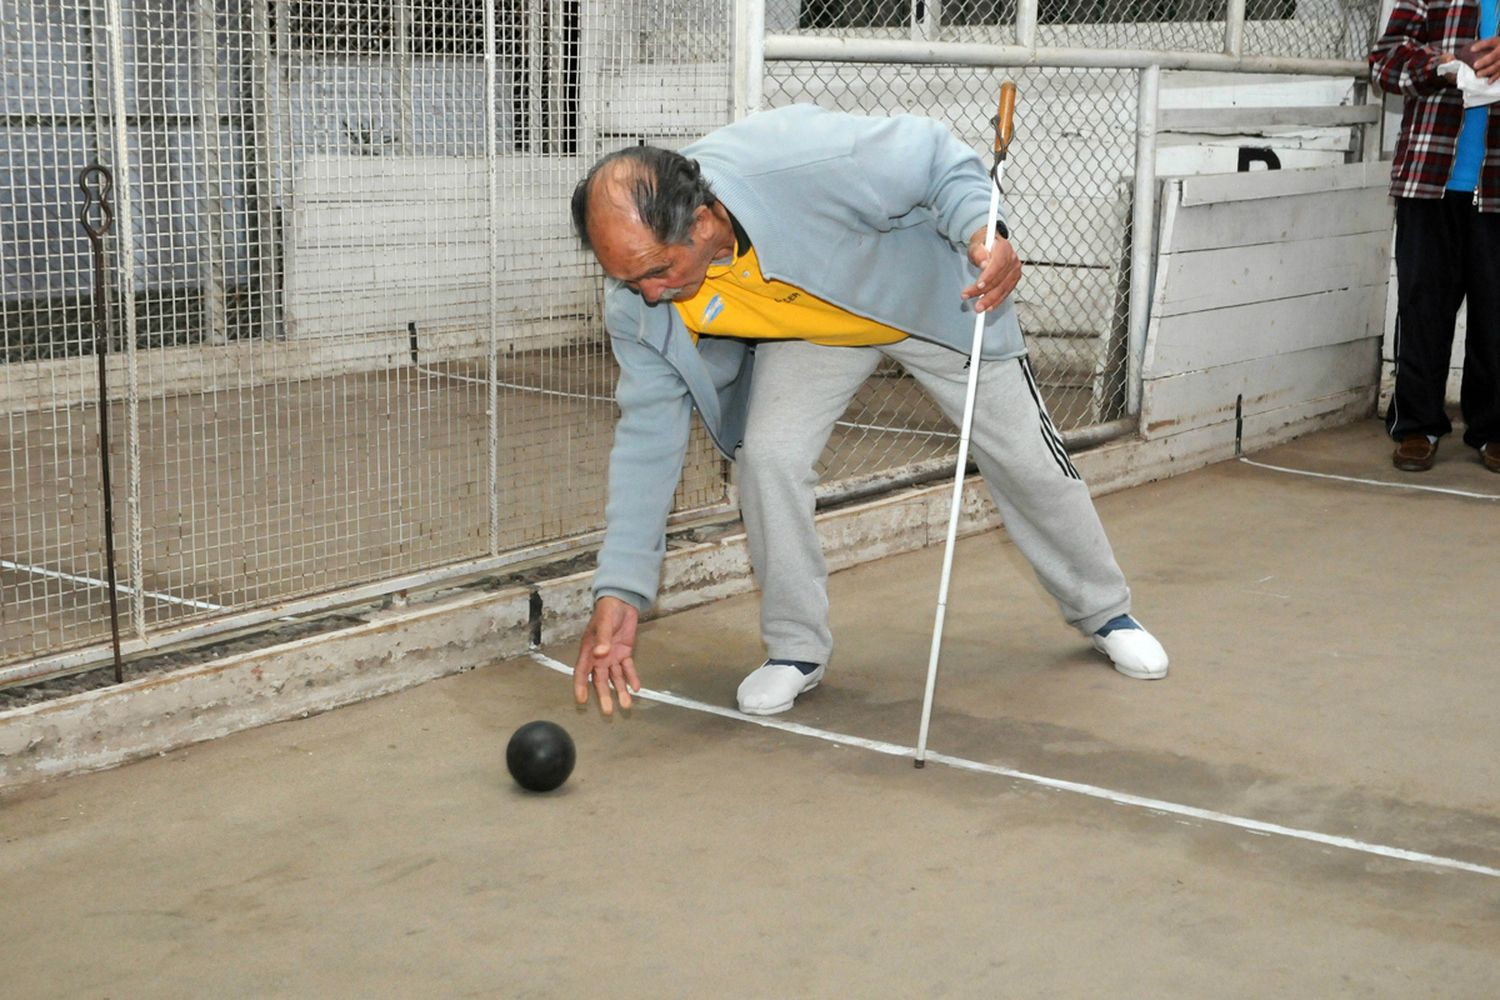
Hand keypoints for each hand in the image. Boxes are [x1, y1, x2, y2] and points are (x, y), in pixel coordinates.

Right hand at [574, 596, 640, 715]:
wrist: (622, 601)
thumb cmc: (607, 610)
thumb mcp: (604, 622)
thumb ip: (602, 638)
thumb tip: (600, 654)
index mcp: (589, 650)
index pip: (582, 672)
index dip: (581, 686)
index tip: (581, 701)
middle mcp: (599, 657)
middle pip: (601, 680)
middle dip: (604, 695)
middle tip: (608, 711)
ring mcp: (612, 656)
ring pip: (616, 677)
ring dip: (620, 690)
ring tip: (626, 705)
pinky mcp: (624, 653)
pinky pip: (628, 668)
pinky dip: (632, 678)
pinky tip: (636, 688)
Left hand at [962, 229, 1021, 312]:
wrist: (990, 245)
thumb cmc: (982, 245)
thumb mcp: (976, 245)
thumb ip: (978, 252)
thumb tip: (983, 262)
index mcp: (1004, 248)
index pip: (998, 263)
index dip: (989, 276)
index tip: (978, 285)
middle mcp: (1012, 259)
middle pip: (1000, 279)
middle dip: (985, 292)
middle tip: (973, 300)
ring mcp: (1015, 270)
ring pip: (1003, 288)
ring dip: (990, 300)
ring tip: (979, 307)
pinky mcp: (1014, 279)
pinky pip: (1006, 292)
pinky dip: (997, 301)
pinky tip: (989, 307)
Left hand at [1453, 38, 1499, 78]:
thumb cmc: (1494, 49)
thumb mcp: (1490, 44)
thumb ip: (1476, 48)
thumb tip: (1449, 57)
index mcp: (1498, 42)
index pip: (1491, 42)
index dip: (1482, 45)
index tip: (1472, 49)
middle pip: (1495, 55)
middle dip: (1485, 60)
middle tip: (1475, 66)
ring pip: (1498, 65)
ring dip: (1488, 70)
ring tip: (1478, 75)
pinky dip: (1495, 77)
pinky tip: (1488, 82)